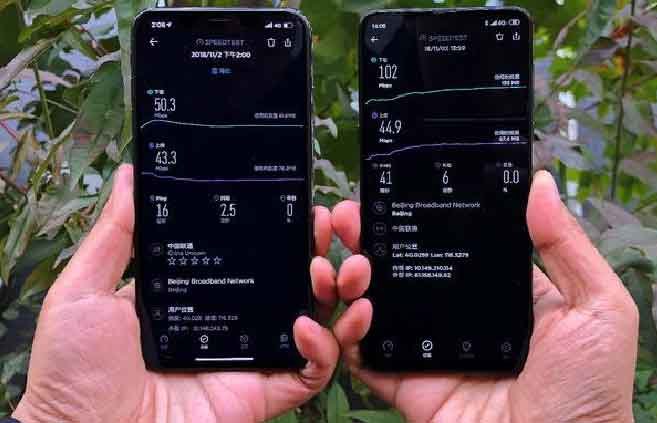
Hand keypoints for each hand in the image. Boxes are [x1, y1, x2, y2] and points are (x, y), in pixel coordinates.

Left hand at [13, 164, 338, 422]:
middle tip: (328, 228)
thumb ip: (115, 234)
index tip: (301, 204)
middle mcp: (233, 322)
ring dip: (335, 295)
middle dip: (321, 254)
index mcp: (200, 293)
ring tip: (330, 272)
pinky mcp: (262, 394)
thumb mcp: (87, 289)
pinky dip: (323, 348)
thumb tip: (130, 175)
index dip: (283, 230)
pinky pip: (311, 372)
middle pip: (293, 285)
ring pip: (315, 323)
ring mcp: (251, 359)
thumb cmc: (75, 368)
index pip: (254, 255)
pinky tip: (306, 325)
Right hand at [328, 170, 638, 422]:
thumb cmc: (589, 388)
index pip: (452, 243)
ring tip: (343, 256)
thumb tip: (539, 183)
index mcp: (498, 291)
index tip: (393, 187)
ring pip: (377, 307)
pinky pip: (366, 356)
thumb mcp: (596, 307)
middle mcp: (458, 315)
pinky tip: (347, 306)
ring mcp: (429, 349)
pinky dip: (348, 333)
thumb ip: (566, 246)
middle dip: (373, 238)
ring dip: (352, 278)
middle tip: (347, 214)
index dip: (423, 215)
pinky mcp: (407, 384)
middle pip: (405, 269)